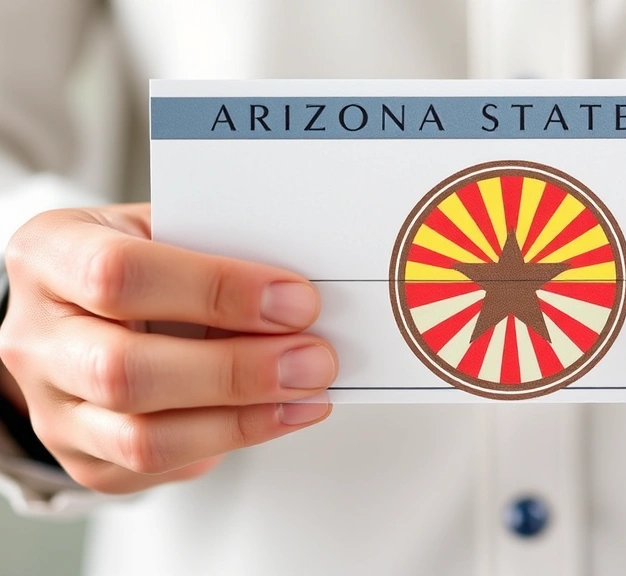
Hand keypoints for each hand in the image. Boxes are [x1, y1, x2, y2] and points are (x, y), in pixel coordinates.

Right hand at [0, 204, 335, 493]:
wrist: (85, 310)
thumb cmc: (137, 262)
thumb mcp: (164, 228)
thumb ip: (218, 250)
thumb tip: (298, 295)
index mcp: (51, 256)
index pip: (120, 275)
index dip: (217, 290)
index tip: (294, 300)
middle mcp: (37, 338)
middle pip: (125, 371)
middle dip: (236, 370)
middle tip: (312, 359)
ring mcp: (53, 407)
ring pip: (142, 438)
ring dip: (243, 419)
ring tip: (307, 393)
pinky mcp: (85, 457)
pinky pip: (161, 466)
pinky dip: (234, 440)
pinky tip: (280, 414)